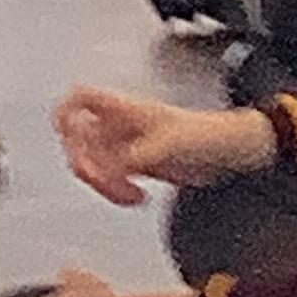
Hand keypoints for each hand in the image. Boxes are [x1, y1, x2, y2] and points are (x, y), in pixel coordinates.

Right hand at [54, 87, 273, 206]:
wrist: (231, 153)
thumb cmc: (208, 136)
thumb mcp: (167, 145)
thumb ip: (133, 158)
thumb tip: (108, 169)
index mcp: (125, 111)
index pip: (80, 99)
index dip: (65, 114)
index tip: (67, 137)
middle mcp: (121, 125)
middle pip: (79, 141)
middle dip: (88, 166)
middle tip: (106, 181)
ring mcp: (127, 145)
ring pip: (94, 164)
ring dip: (104, 184)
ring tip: (129, 194)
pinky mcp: (136, 165)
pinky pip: (110, 178)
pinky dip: (116, 191)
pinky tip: (136, 197)